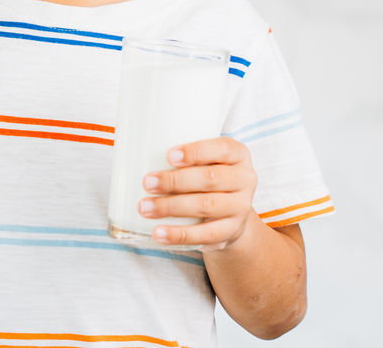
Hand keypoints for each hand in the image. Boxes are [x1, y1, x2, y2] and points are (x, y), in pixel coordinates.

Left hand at [137, 136, 257, 249]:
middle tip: (147, 182)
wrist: (231, 213)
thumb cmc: (208, 176)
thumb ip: (184, 155)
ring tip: (145, 207)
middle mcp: (245, 179)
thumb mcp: (206, 160)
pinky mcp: (230, 231)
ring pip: (206, 206)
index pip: (222, 149)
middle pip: (210, 179)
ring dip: (172, 207)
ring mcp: (240, 207)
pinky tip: (158, 233)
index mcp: (238, 155)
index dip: (196, 151)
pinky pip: (204, 235)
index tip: (168, 155)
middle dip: (175, 181)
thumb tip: (137, 151)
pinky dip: (178, 235)